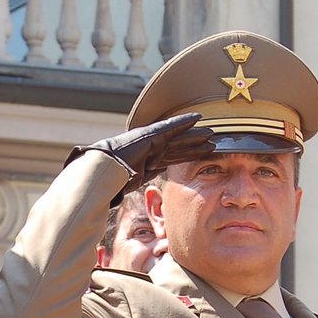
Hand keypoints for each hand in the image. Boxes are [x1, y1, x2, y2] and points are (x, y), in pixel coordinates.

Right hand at [67, 114, 212, 192]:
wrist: (103, 170)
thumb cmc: (112, 182)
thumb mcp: (134, 185)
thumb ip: (143, 184)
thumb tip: (141, 199)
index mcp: (147, 163)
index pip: (171, 159)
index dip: (187, 156)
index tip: (201, 156)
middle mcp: (151, 150)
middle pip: (178, 147)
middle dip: (195, 145)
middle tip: (214, 142)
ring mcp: (151, 141)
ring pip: (178, 138)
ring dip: (195, 135)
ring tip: (212, 134)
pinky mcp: (152, 134)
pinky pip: (171, 126)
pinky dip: (184, 122)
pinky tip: (197, 118)